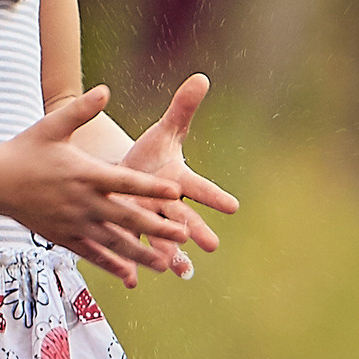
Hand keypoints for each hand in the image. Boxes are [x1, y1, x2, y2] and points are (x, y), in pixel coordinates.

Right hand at [0, 87, 188, 286]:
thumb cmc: (25, 150)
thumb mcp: (52, 125)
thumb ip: (81, 110)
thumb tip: (104, 90)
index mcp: (86, 173)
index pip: (126, 182)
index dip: (152, 188)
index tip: (177, 193)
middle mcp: (83, 202)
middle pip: (126, 217)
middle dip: (157, 228)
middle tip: (185, 236)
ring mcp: (73, 223)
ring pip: (113, 242)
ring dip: (141, 253)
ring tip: (166, 264)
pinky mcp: (63, 237)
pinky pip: (92, 254)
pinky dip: (112, 265)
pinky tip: (131, 275)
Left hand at [118, 73, 241, 280]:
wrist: (126, 174)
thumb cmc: (151, 153)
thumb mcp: (165, 130)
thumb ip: (183, 109)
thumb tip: (201, 78)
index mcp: (178, 182)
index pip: (199, 188)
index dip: (214, 198)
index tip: (233, 206)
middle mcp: (167, 206)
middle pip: (183, 219)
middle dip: (195, 231)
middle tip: (210, 245)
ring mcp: (148, 221)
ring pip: (160, 239)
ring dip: (168, 252)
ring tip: (175, 268)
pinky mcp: (128, 231)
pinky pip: (131, 249)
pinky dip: (132, 265)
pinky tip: (134, 280)